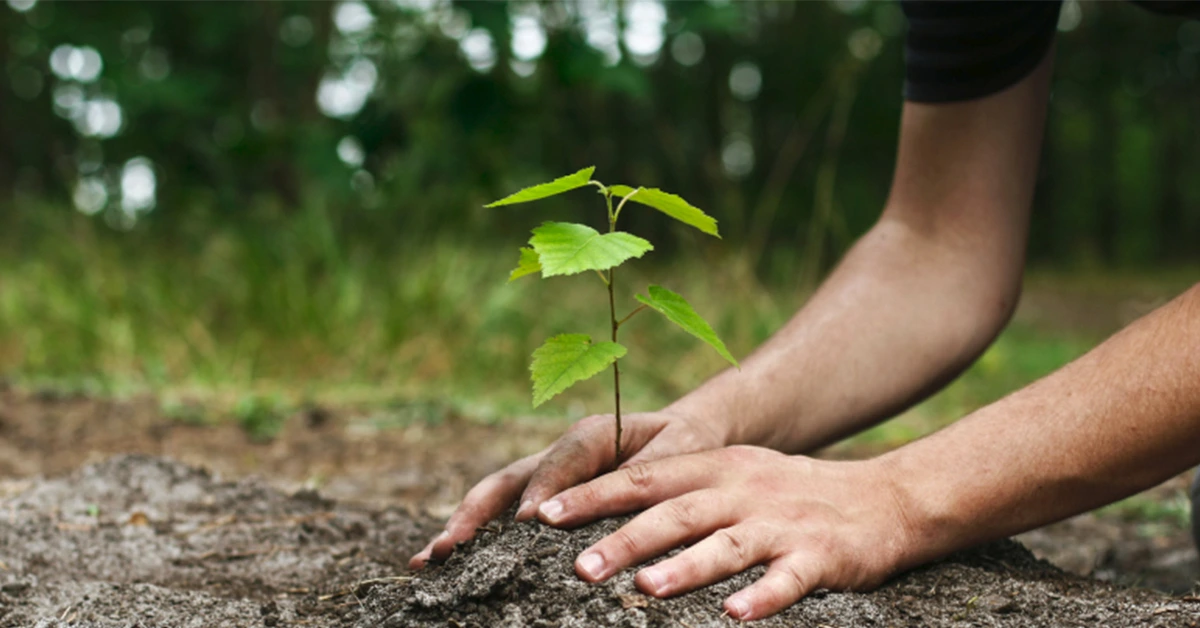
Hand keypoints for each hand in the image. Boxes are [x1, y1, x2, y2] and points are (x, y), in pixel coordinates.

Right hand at [408, 409, 727, 568]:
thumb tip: (620, 494)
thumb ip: (652, 469)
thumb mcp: (681, 451)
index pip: (561, 460)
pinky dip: (477, 537)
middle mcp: (560, 453)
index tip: (528, 523)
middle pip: (508, 479)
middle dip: (475, 513)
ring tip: (428, 560)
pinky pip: (506, 514)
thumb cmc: (686, 445)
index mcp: (593, 434)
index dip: (543, 489)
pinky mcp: (545, 496)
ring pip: (496, 498)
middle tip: (447, 548)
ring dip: (463, 526)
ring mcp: (546, 475)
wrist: (685, 436)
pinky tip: (448, 566)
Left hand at [534, 446, 915, 620]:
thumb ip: (680, 491)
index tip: (544, 514)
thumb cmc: (791, 494)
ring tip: (645, 589)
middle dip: (625, 538)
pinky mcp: (820, 556)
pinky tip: (735, 615)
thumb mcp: (735, 477)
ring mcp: (781, 523)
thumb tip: (608, 516)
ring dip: (685, 567)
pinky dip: (761, 596)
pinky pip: (787, 579)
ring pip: (726, 544)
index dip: (594, 495)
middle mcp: (743, 490)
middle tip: (578, 566)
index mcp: (717, 468)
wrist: (884, 499)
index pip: (644, 478)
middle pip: (676, 512)